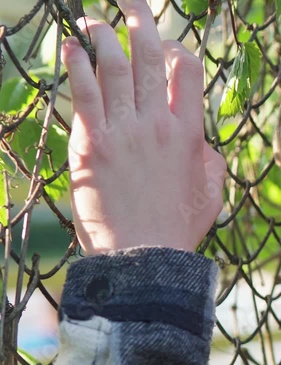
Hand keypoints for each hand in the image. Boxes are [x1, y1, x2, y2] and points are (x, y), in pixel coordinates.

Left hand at [61, 0, 225, 254]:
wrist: (142, 258)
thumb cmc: (175, 229)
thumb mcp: (210, 194)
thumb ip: (211, 161)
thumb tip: (205, 145)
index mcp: (189, 132)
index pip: (188, 69)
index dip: (176, 48)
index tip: (164, 47)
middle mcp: (158, 123)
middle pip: (150, 56)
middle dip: (139, 19)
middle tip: (129, 2)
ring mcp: (125, 131)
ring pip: (115, 67)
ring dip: (102, 36)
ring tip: (91, 21)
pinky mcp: (93, 144)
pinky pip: (85, 93)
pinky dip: (77, 65)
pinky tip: (72, 47)